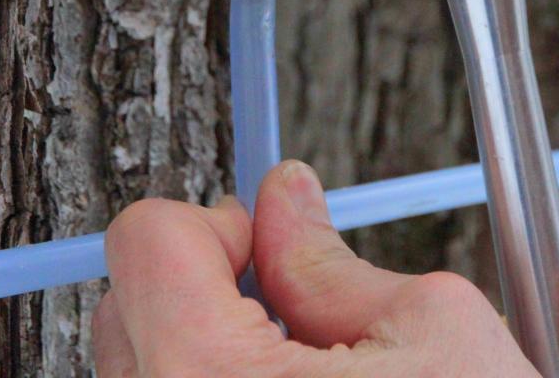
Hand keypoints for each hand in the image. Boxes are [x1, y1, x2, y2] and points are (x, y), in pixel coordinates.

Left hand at [93, 159, 537, 376]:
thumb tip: (286, 198)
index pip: (148, 238)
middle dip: (205, 286)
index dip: (220, 224)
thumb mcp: (431, 331)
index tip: (267, 249)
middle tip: (289, 313)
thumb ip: (328, 260)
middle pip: (127, 303)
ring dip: (203, 350)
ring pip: (136, 370)